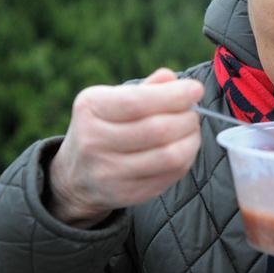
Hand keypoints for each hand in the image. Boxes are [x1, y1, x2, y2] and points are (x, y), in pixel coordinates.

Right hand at [47, 68, 203, 226]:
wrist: (77, 174)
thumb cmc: (104, 126)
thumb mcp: (113, 100)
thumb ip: (145, 89)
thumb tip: (172, 78)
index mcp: (91, 108)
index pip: (138, 102)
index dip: (174, 96)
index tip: (195, 89)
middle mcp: (94, 141)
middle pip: (158, 130)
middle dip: (186, 118)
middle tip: (193, 112)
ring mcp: (109, 172)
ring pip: (169, 156)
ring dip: (191, 140)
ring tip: (191, 130)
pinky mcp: (127, 194)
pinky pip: (170, 175)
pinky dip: (186, 159)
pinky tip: (183, 148)